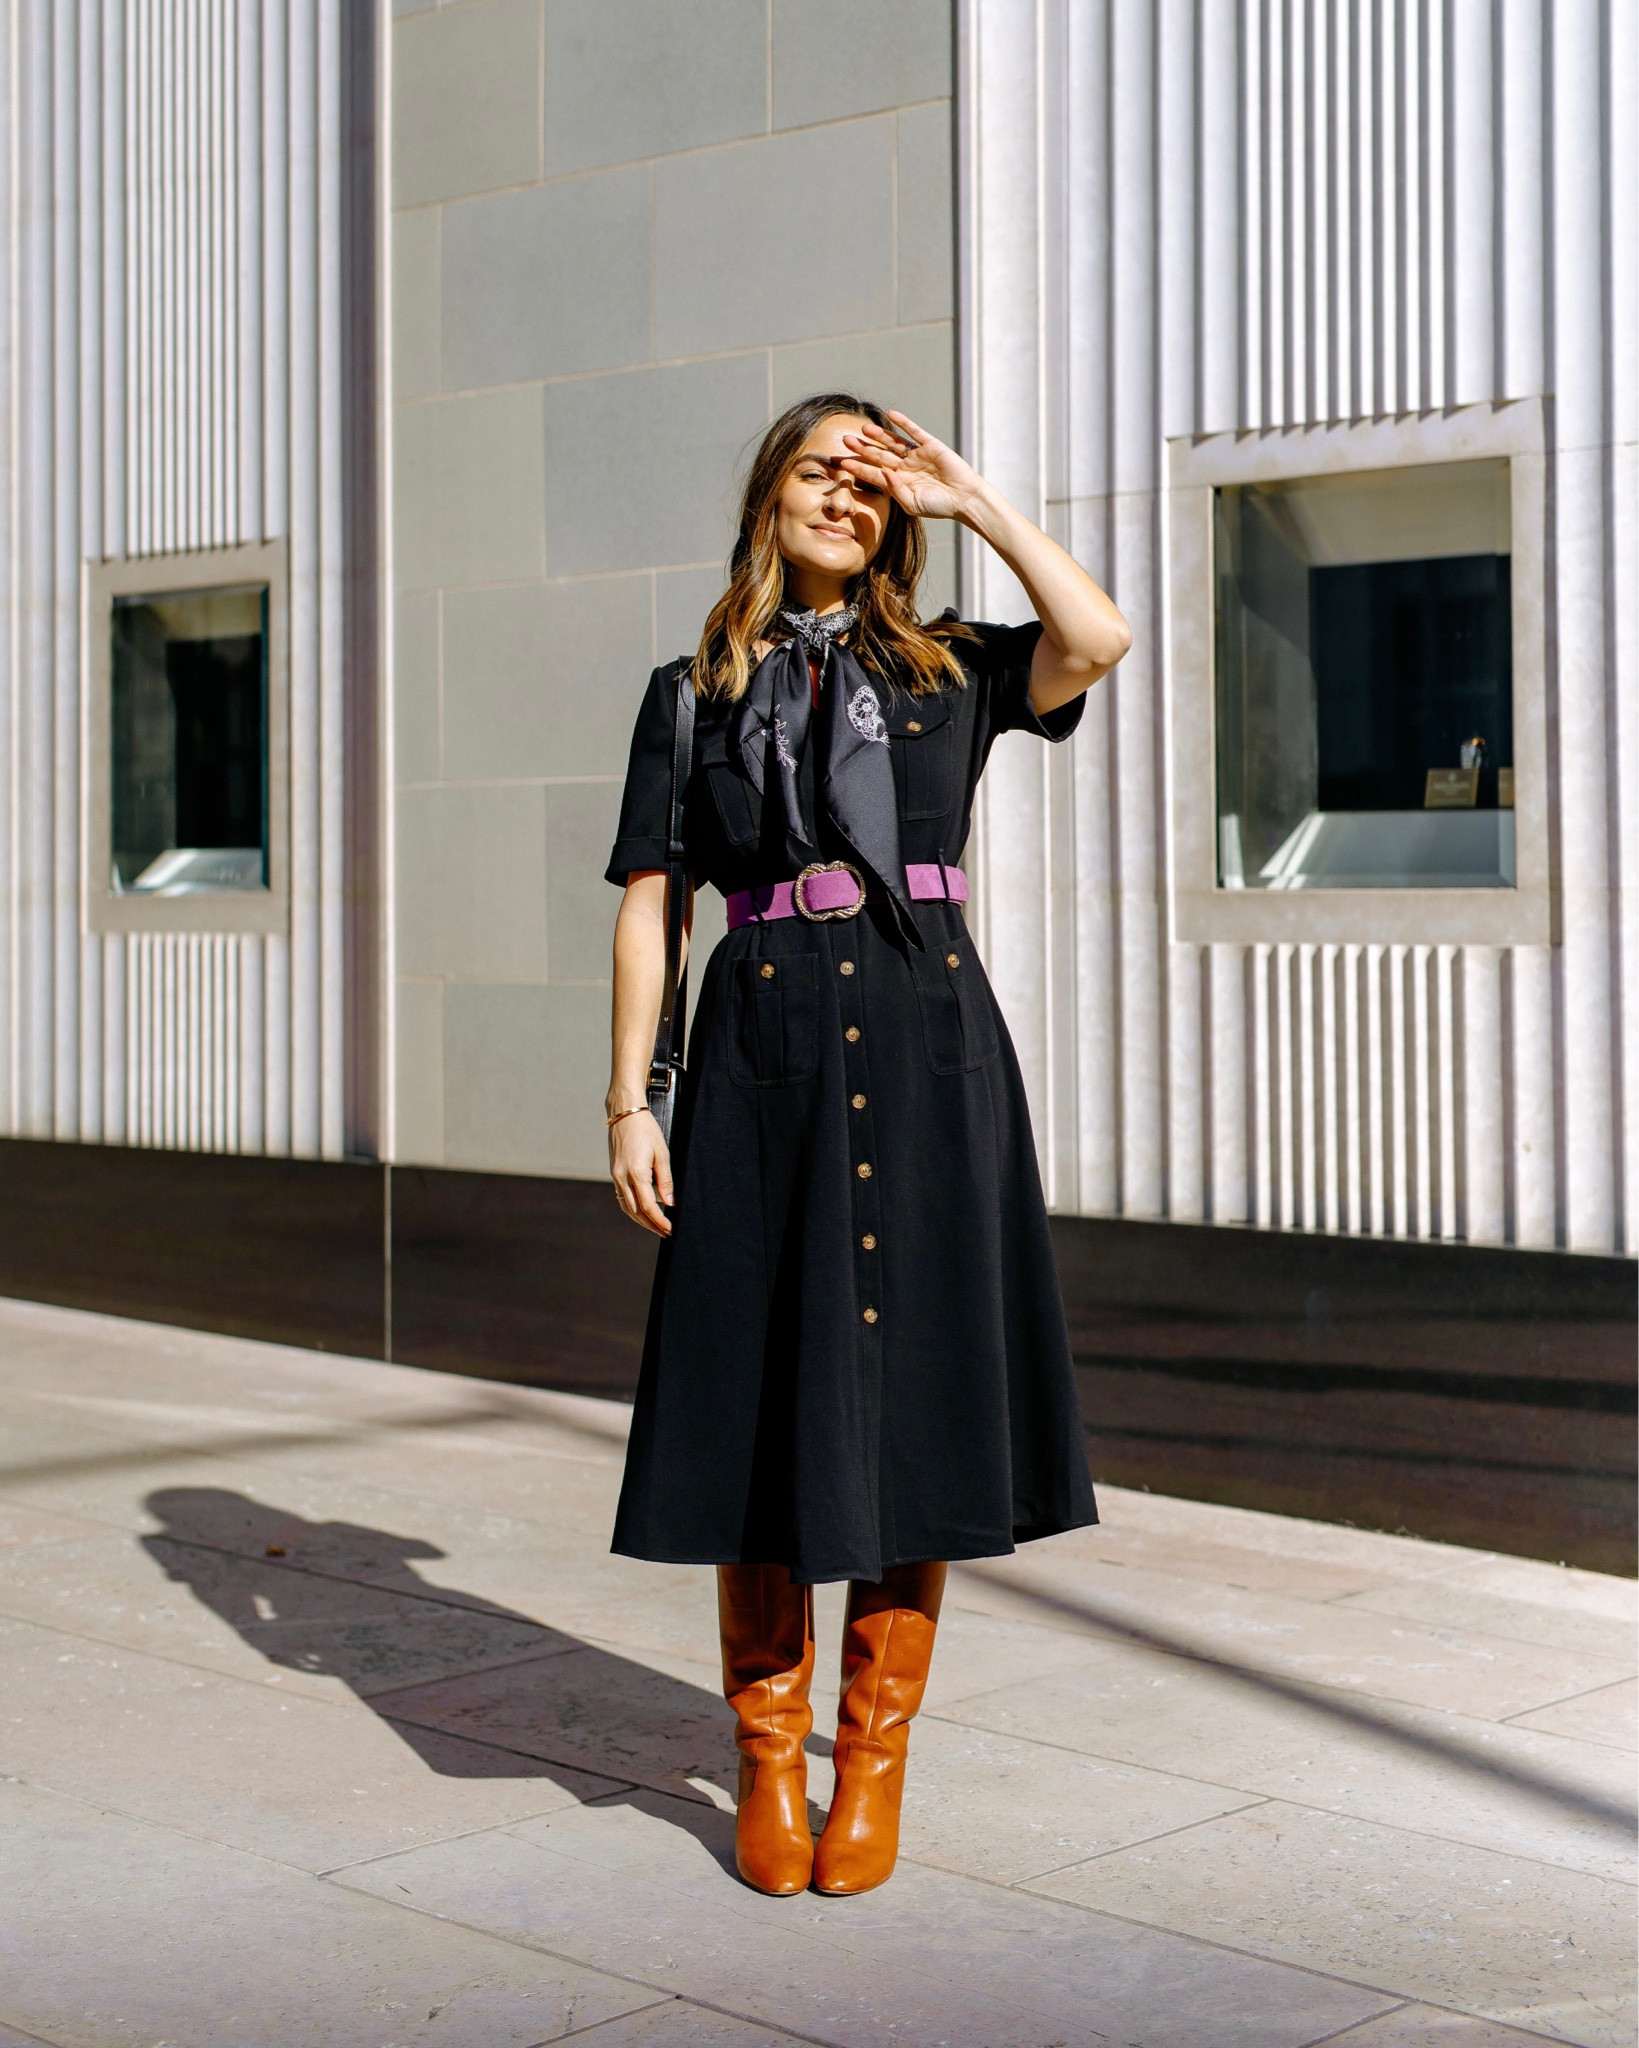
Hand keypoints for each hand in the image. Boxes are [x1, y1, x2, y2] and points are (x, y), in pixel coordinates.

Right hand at [609, 1109, 672, 1236]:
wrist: (624, 1113)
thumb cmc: (646, 1129)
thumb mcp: (662, 1153)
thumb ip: (666, 1180)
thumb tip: (670, 1202)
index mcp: (636, 1173)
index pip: (649, 1206)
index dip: (659, 1220)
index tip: (670, 1228)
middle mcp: (622, 1178)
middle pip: (636, 1211)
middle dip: (651, 1225)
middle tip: (665, 1232)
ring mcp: (616, 1176)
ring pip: (627, 1207)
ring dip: (641, 1220)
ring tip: (655, 1227)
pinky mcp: (614, 1173)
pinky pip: (622, 1198)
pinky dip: (632, 1209)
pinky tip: (642, 1212)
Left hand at [836, 412, 986, 523]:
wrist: (964, 499)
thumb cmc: (938, 506)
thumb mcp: (912, 504)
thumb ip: (895, 490)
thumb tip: (883, 473)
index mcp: (898, 482)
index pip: (873, 473)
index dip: (857, 467)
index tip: (840, 462)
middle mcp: (905, 467)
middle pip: (879, 455)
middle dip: (862, 448)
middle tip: (844, 440)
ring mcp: (917, 455)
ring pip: (893, 442)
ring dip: (878, 435)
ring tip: (863, 428)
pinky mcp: (931, 446)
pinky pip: (914, 431)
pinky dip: (903, 423)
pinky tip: (891, 415)